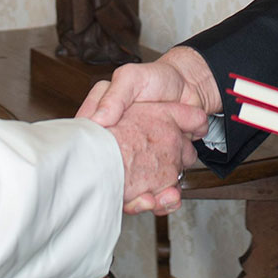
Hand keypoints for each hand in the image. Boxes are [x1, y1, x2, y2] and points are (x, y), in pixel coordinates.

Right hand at [78, 48, 220, 213]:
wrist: (190, 88)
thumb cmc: (157, 79)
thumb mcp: (131, 77)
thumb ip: (115, 96)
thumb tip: (96, 120)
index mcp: (102, 121)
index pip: (87, 149)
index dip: (92, 167)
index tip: (105, 176)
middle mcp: (117, 142)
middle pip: (109, 176)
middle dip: (122, 192)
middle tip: (134, 194)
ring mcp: (137, 157)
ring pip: (132, 189)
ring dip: (143, 199)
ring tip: (155, 198)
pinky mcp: (156, 168)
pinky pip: (155, 190)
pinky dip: (163, 198)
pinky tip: (169, 196)